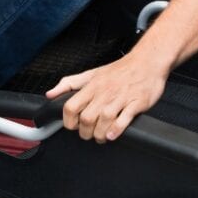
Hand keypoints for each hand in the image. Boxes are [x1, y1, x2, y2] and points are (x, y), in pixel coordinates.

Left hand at [45, 51, 169, 141]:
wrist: (148, 61)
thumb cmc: (120, 70)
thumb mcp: (91, 73)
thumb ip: (69, 83)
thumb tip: (50, 94)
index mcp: (93, 85)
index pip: (71, 106)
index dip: (68, 121)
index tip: (73, 126)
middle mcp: (105, 92)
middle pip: (87, 117)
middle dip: (85, 132)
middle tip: (88, 134)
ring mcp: (121, 97)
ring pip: (104, 119)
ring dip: (100, 134)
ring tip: (101, 137)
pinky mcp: (137, 102)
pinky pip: (125, 118)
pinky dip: (117, 129)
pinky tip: (113, 134)